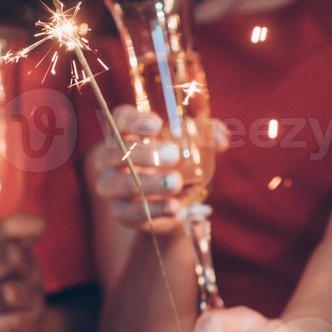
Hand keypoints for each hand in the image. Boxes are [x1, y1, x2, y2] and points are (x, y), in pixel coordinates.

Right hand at [92, 106, 228, 232]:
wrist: (173, 206)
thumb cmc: (179, 166)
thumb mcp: (194, 148)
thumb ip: (208, 137)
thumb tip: (220, 138)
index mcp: (128, 135)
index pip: (120, 119)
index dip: (134, 120)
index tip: (157, 124)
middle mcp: (111, 159)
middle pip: (114, 151)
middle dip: (144, 153)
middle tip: (174, 155)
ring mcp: (112, 186)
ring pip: (119, 183)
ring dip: (149, 182)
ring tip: (176, 182)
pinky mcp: (120, 212)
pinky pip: (129, 212)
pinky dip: (154, 209)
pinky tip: (174, 207)